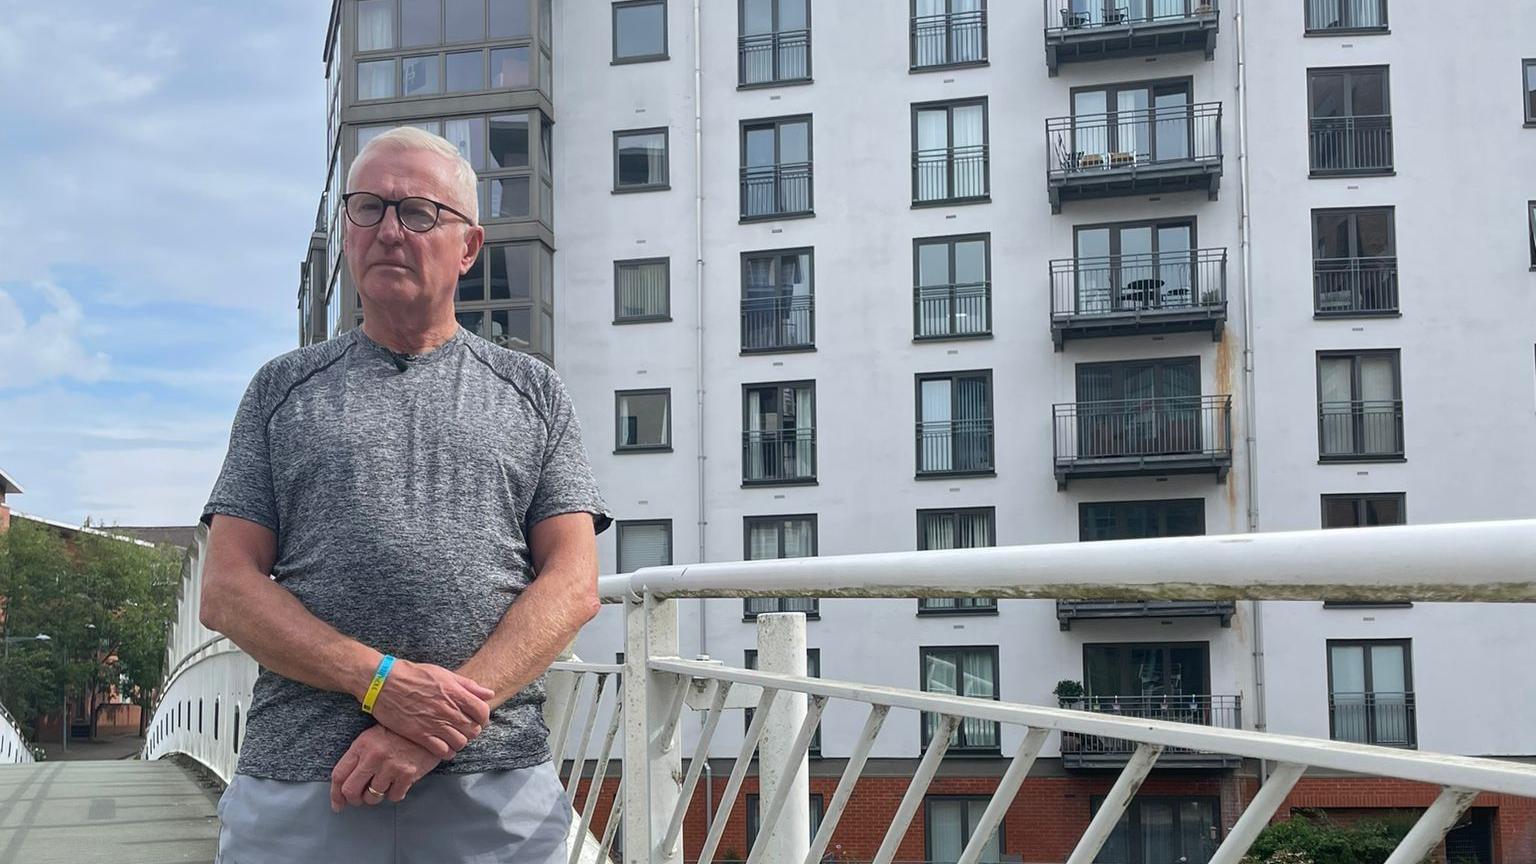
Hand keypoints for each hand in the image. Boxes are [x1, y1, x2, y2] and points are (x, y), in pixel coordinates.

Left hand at [330, 725, 439, 810]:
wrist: (428, 726)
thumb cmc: (399, 733)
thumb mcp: (373, 737)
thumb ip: (359, 757)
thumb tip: (345, 784)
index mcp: (362, 745)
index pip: (339, 775)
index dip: (335, 794)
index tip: (338, 804)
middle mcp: (373, 756)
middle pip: (351, 790)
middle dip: (354, 799)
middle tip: (360, 799)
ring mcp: (391, 766)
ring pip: (372, 797)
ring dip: (376, 797)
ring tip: (383, 786)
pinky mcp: (408, 774)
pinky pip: (394, 797)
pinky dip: (395, 794)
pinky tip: (398, 783)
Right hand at [364, 658, 493, 759]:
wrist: (384, 682)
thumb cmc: (413, 675)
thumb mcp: (443, 673)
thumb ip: (467, 685)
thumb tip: (488, 693)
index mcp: (455, 693)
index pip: (483, 712)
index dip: (484, 718)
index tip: (478, 719)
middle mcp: (447, 710)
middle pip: (473, 729)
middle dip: (472, 730)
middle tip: (465, 728)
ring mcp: (434, 724)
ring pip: (460, 742)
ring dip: (460, 742)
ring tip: (454, 737)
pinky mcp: (419, 735)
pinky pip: (442, 751)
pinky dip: (446, 752)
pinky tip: (443, 747)